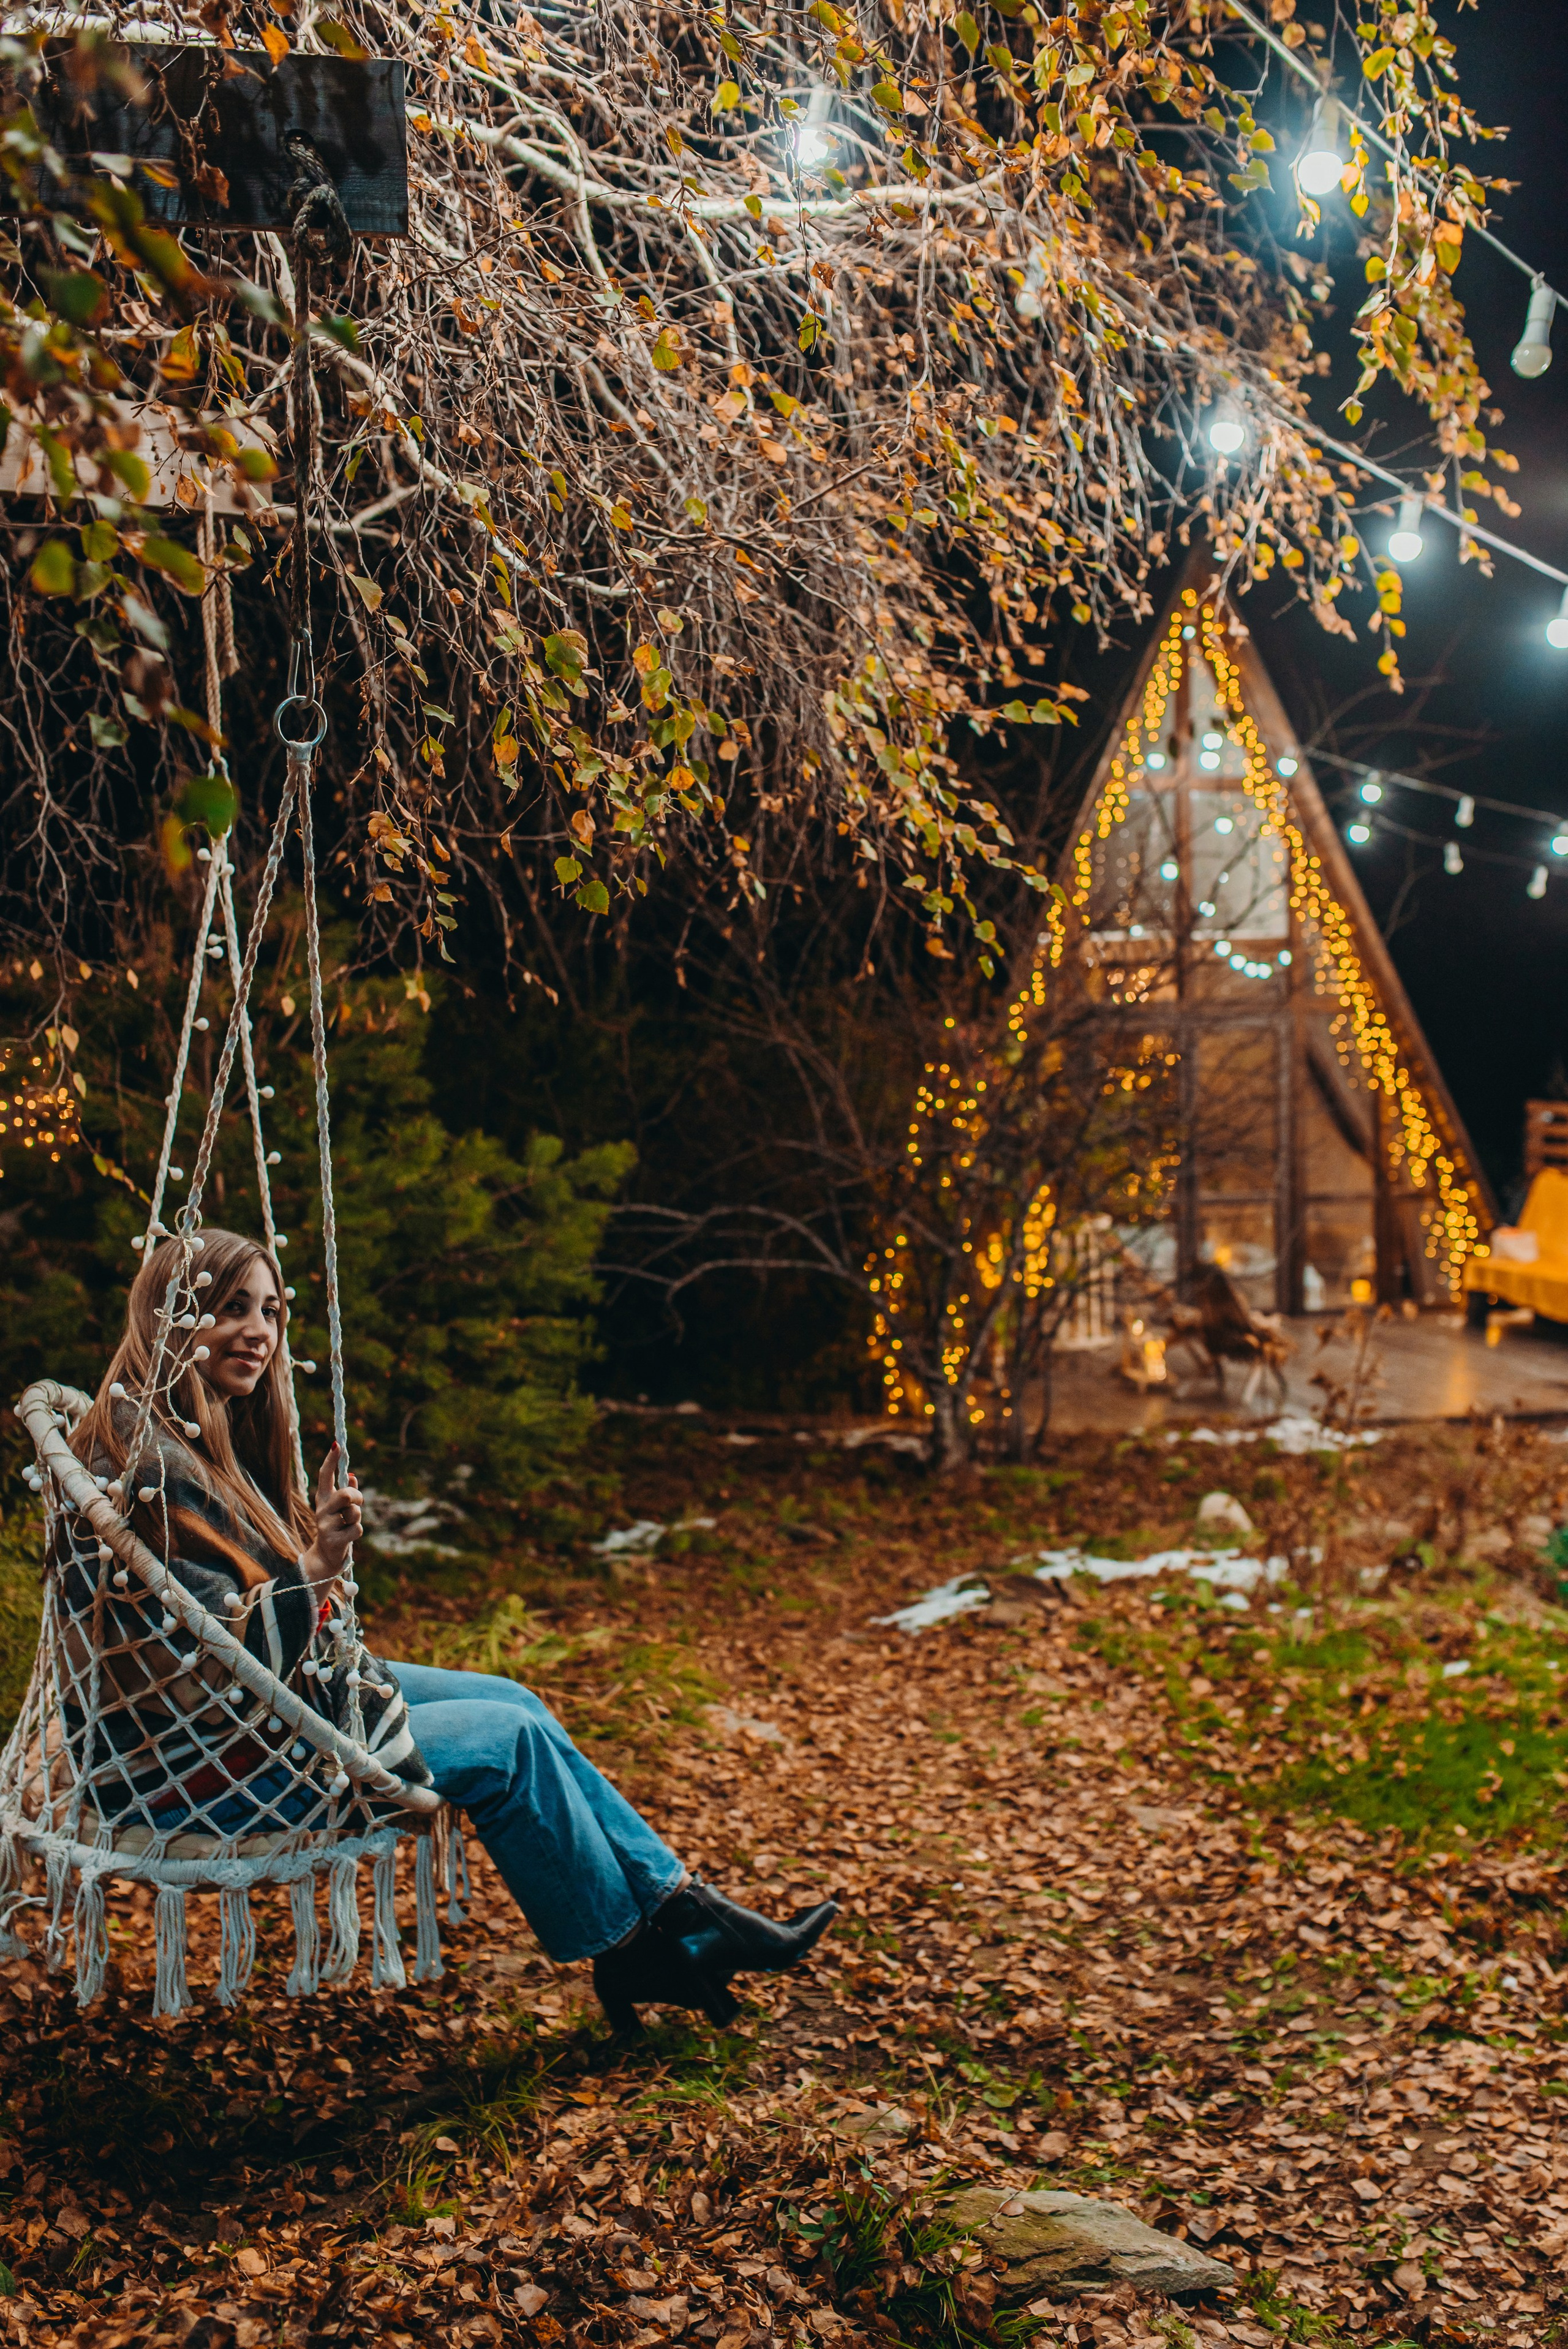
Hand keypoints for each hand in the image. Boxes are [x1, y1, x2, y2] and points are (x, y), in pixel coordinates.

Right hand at [300, 1443, 361, 1584]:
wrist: (327, 1555)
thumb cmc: (338, 1526)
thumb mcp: (341, 1508)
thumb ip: (347, 1492)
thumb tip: (354, 1476)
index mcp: (323, 1498)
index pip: (325, 1476)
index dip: (331, 1460)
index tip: (336, 1445)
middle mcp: (321, 1510)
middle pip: (345, 1494)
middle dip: (357, 1497)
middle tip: (357, 1503)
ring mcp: (325, 1525)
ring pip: (354, 1513)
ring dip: (357, 1517)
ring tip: (348, 1524)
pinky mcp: (333, 1540)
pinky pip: (357, 1529)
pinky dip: (357, 1531)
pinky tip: (347, 1536)